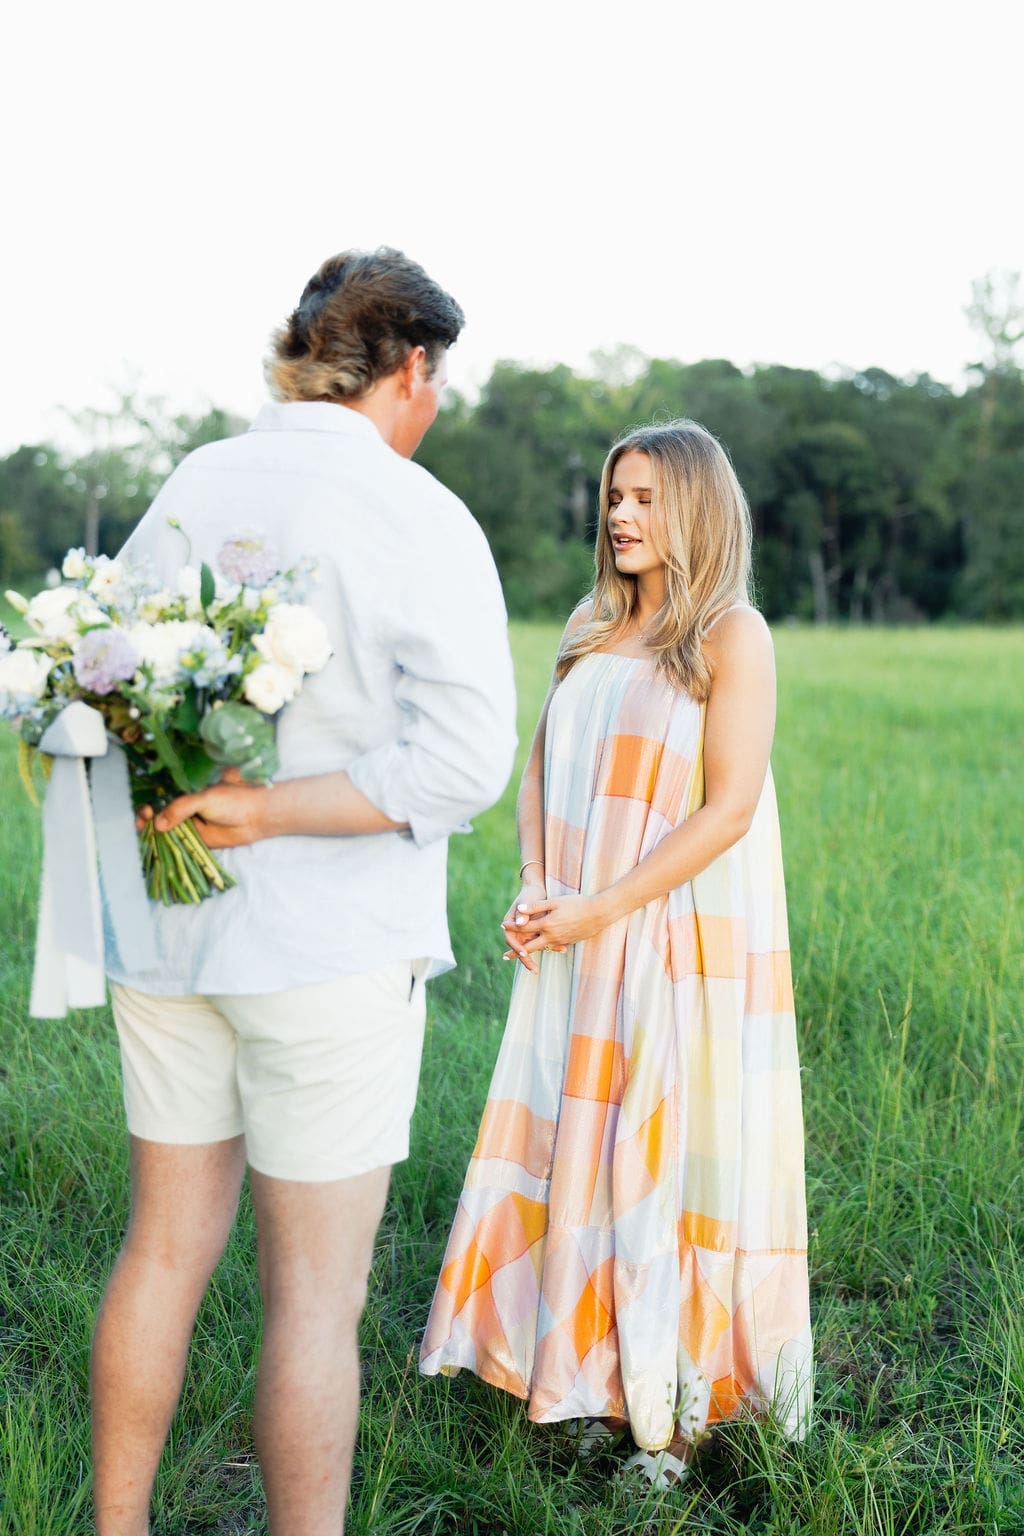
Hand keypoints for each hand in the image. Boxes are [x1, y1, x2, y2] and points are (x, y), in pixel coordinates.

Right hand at [145, 768, 271, 848]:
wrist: (256, 815)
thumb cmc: (233, 800)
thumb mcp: (203, 799)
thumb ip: (180, 808)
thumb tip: (158, 824)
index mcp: (186, 794)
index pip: (160, 799)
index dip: (149, 805)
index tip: (146, 812)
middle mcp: (185, 810)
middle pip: (159, 816)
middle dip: (147, 820)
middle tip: (143, 824)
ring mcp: (191, 826)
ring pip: (166, 831)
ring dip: (154, 835)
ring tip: (145, 836)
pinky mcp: (198, 841)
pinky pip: (179, 844)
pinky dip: (167, 846)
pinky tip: (156, 848)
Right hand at [501, 880, 553, 972]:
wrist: (536, 889)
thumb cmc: (529, 894)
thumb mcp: (525, 901)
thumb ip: (523, 912)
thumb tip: (520, 922)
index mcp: (511, 923)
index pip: (510, 939)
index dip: (516, 948)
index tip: (524, 953)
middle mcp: (518, 930)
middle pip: (520, 948)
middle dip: (527, 960)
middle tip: (535, 970)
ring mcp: (527, 932)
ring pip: (533, 946)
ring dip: (544, 951)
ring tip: (555, 957)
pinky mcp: (537, 932)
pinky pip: (542, 942)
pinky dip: (552, 945)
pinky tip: (563, 949)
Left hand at [510, 893, 612, 956]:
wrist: (599, 913)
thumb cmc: (577, 903)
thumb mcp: (555, 902)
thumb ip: (536, 907)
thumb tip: (519, 910)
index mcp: (546, 925)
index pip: (524, 927)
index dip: (512, 926)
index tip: (502, 926)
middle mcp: (551, 936)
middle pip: (530, 947)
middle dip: (517, 952)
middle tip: (505, 956)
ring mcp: (561, 941)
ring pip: (542, 949)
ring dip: (530, 952)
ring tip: (521, 956)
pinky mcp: (569, 942)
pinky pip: (553, 947)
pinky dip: (546, 948)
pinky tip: (543, 947)